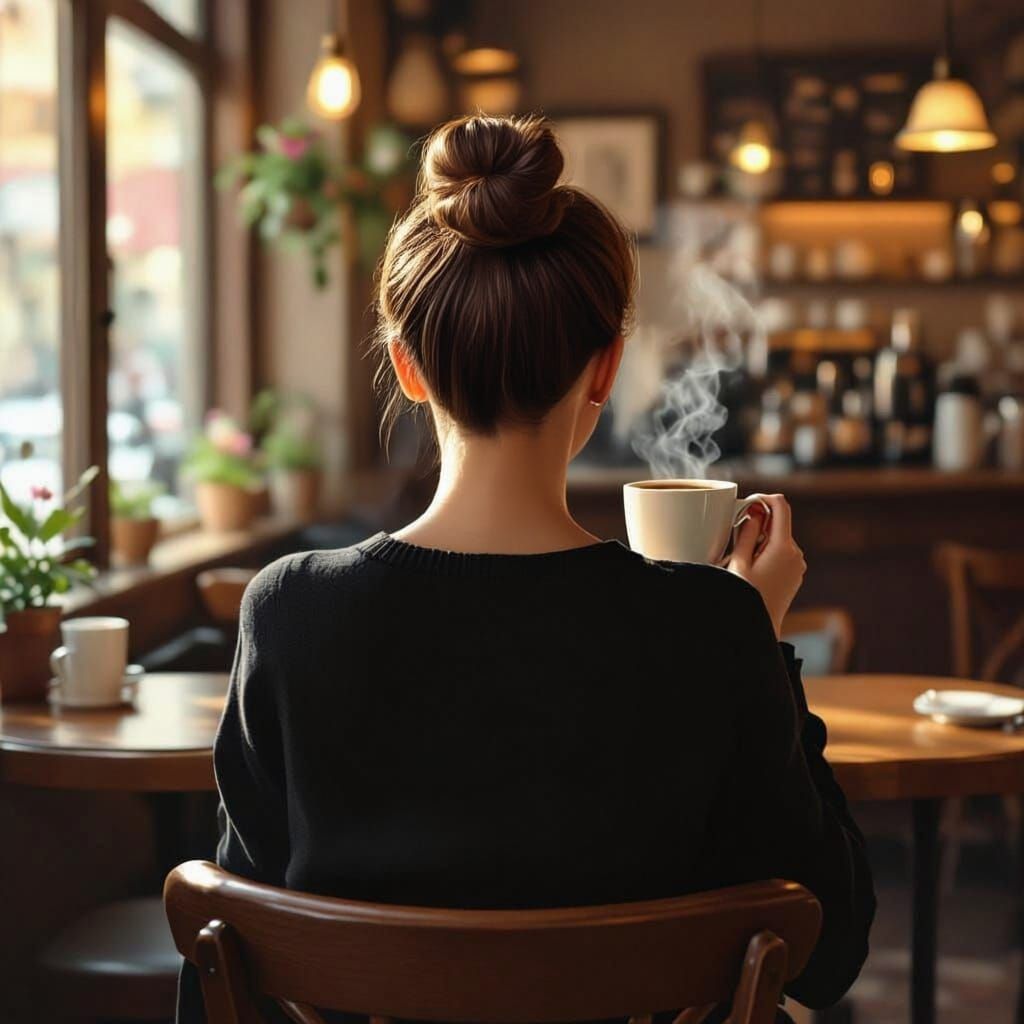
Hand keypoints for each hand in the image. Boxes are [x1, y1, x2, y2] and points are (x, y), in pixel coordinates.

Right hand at [727, 493, 805, 638]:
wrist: (760, 628)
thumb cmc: (746, 597)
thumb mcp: (739, 562)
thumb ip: (747, 532)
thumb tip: (755, 512)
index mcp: (783, 547)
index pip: (781, 506)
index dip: (765, 498)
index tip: (748, 503)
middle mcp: (796, 553)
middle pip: (778, 524)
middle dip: (757, 525)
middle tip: (736, 542)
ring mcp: (798, 565)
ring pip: (778, 539)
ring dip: (760, 541)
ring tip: (743, 562)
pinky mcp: (795, 574)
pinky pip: (782, 553)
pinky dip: (767, 553)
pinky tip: (753, 570)